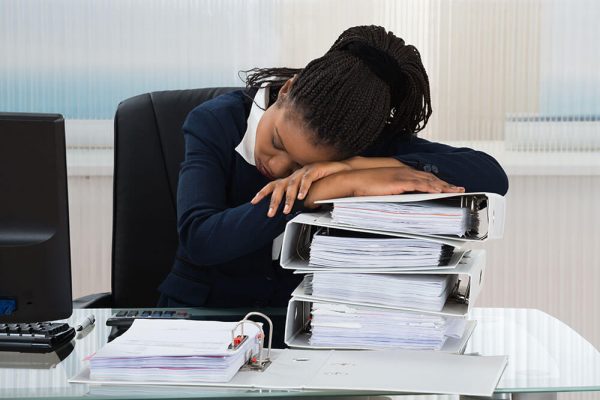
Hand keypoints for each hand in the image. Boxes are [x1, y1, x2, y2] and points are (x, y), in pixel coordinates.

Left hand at [251, 161, 351, 216]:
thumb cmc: (322, 181)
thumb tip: (292, 213)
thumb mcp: (307, 192)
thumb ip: (298, 201)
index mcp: (290, 180)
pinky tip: (302, 197)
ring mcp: (303, 172)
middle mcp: (294, 175)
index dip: (262, 193)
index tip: (253, 202)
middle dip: (274, 201)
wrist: (339, 170)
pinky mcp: (314, 169)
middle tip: (270, 214)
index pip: (272, 186)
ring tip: (286, 210)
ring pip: (291, 185)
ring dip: (288, 199)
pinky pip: (306, 179)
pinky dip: (303, 188)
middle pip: (279, 187)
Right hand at [349, 167, 464, 196]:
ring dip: (442, 186)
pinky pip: (418, 185)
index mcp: (401, 172)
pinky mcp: (399, 181)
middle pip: (430, 178)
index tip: (447, 186)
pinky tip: (438, 191)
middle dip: (445, 184)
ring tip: (453, 191)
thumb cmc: (366, 184)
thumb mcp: (384, 185)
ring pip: (428, 181)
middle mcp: (404, 171)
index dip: (437, 182)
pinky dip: (430, 188)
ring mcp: (402, 176)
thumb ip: (395, 189)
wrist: (354, 178)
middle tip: (458, 189)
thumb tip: (402, 197)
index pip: (424, 177)